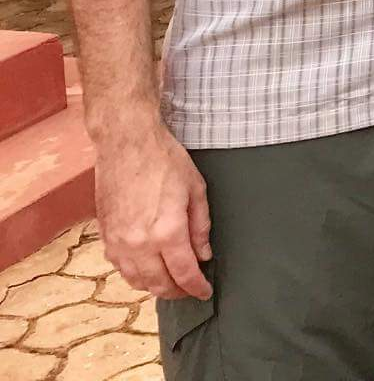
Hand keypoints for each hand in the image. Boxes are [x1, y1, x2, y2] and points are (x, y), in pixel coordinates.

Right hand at [95, 121, 212, 299]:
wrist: (127, 144)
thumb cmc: (165, 161)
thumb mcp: (196, 190)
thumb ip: (201, 227)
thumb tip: (204, 254)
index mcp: (167, 232)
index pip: (184, 273)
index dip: (196, 287)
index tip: (205, 292)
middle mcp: (139, 244)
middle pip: (159, 284)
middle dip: (177, 292)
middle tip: (190, 290)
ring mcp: (118, 242)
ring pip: (136, 280)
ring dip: (155, 286)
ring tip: (171, 283)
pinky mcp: (105, 236)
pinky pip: (120, 267)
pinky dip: (135, 274)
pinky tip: (148, 269)